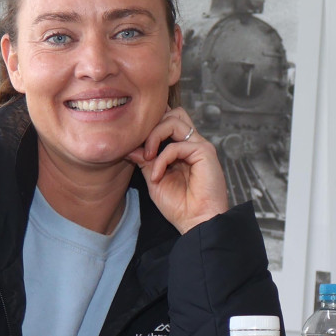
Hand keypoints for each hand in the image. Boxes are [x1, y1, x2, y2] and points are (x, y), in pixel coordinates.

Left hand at [126, 106, 229, 234]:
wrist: (197, 223)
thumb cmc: (179, 206)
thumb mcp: (154, 180)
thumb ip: (145, 161)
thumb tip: (130, 145)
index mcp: (182, 148)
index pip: (167, 121)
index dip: (150, 127)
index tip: (134, 146)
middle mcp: (192, 143)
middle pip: (172, 112)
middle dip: (152, 125)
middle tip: (142, 147)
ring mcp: (200, 145)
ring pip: (174, 119)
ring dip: (154, 136)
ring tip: (147, 157)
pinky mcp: (205, 152)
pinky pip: (177, 145)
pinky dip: (162, 159)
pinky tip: (157, 176)